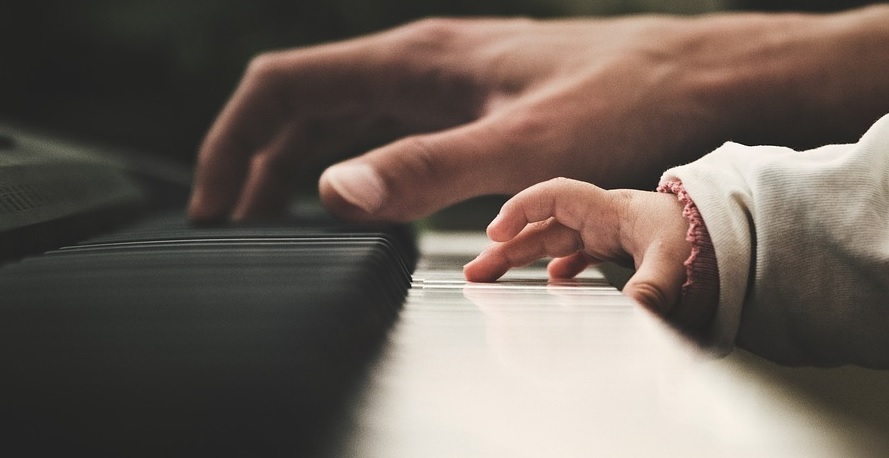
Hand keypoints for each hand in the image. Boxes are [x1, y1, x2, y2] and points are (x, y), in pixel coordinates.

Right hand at [187, 16, 737, 222]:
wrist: (700, 79)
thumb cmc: (628, 100)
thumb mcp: (523, 146)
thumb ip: (427, 168)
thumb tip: (334, 191)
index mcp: (414, 62)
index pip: (283, 88)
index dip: (231, 143)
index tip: (212, 203)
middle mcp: (421, 65)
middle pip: (302, 107)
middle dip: (254, 163)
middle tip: (232, 226)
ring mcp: (446, 84)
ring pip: (343, 121)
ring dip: (297, 168)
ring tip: (275, 222)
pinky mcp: (473, 106)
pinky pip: (386, 134)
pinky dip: (351, 168)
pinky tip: (358, 203)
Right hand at [463, 178, 710, 328]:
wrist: (735, 233)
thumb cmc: (706, 237)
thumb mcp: (678, 261)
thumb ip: (654, 287)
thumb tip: (633, 313)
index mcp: (611, 210)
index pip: (555, 196)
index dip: (520, 209)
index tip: (495, 233)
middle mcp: (603, 219)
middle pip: (542, 226)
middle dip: (505, 246)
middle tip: (476, 272)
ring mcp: (607, 233)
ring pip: (552, 241)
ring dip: (521, 257)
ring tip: (492, 278)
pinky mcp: (616, 248)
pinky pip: (575, 253)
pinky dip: (556, 266)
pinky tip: (548, 283)